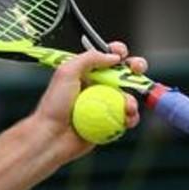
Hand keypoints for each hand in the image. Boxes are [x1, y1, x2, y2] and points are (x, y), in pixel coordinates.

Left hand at [32, 40, 147, 160]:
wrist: (51, 137)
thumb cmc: (53, 106)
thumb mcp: (66, 72)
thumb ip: (89, 58)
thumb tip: (113, 57)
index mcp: (86, 73)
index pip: (107, 57)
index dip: (118, 52)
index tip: (121, 54)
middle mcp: (97, 87)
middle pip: (124, 74)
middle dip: (136, 69)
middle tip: (137, 70)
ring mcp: (105, 106)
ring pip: (129, 96)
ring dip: (133, 98)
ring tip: (127, 106)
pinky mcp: (109, 123)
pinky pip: (127, 118)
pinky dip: (132, 117)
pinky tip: (127, 120)